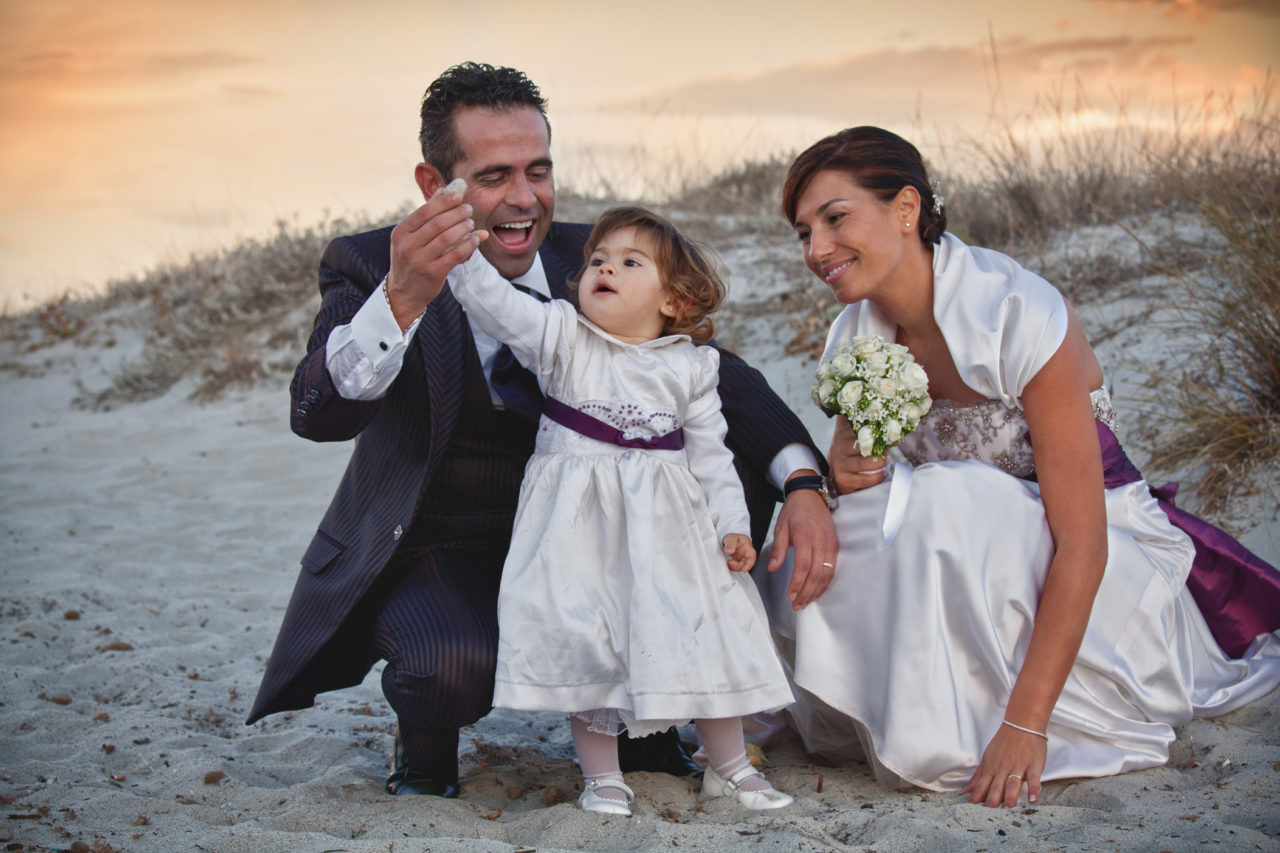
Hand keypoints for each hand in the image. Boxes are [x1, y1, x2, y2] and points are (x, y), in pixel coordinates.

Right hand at [386, 188, 488, 328]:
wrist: (404, 292)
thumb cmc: (411, 259)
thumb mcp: (410, 237)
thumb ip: (426, 214)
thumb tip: (443, 190)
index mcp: (400, 232)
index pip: (424, 212)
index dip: (443, 202)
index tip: (459, 196)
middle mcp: (408, 246)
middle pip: (437, 224)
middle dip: (456, 214)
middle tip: (469, 209)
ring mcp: (420, 260)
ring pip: (447, 238)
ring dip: (463, 228)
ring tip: (471, 223)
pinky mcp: (433, 273)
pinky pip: (455, 255)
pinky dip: (468, 245)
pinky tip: (476, 239)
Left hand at [722, 534, 756, 571]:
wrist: (728, 540)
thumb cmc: (733, 538)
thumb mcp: (731, 537)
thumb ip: (730, 543)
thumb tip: (730, 551)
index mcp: (748, 548)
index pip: (752, 557)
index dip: (749, 565)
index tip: (744, 569)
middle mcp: (746, 555)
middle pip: (745, 564)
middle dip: (738, 566)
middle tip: (730, 563)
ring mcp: (741, 559)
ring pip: (740, 567)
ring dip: (734, 567)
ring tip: (728, 562)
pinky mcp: (736, 562)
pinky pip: (734, 567)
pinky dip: (731, 567)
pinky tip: (727, 564)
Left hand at [766, 482, 837, 608]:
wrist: (811, 495)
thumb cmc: (794, 511)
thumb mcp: (781, 526)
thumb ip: (778, 548)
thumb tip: (773, 568)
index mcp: (806, 536)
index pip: (803, 565)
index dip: (798, 583)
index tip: (790, 595)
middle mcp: (821, 541)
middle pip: (816, 573)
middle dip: (807, 592)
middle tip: (797, 606)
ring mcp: (831, 544)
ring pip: (827, 574)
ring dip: (817, 591)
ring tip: (805, 602)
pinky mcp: (836, 546)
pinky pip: (832, 569)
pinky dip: (825, 583)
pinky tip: (816, 591)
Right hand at [827, 415, 888, 494]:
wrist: (836, 476)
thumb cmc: (850, 456)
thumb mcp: (856, 441)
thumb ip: (871, 435)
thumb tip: (896, 439)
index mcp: (841, 435)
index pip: (861, 430)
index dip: (878, 433)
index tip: (889, 437)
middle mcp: (838, 449)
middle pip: (861, 446)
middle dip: (878, 448)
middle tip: (888, 451)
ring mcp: (839, 465)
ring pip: (861, 463)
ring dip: (878, 463)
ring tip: (886, 462)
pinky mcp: (842, 480)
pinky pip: (863, 479)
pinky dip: (876, 477)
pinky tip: (883, 474)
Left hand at [961, 724, 1045, 807]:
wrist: (1022, 724)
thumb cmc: (1003, 743)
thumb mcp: (987, 758)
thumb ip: (978, 776)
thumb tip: (966, 792)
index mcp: (991, 767)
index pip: (982, 785)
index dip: (976, 798)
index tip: (972, 812)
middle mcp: (1003, 768)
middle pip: (996, 786)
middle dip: (992, 800)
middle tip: (988, 815)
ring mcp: (1018, 766)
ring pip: (1013, 782)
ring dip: (1010, 795)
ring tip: (1009, 808)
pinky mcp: (1033, 764)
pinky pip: (1034, 778)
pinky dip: (1034, 789)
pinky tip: (1033, 799)